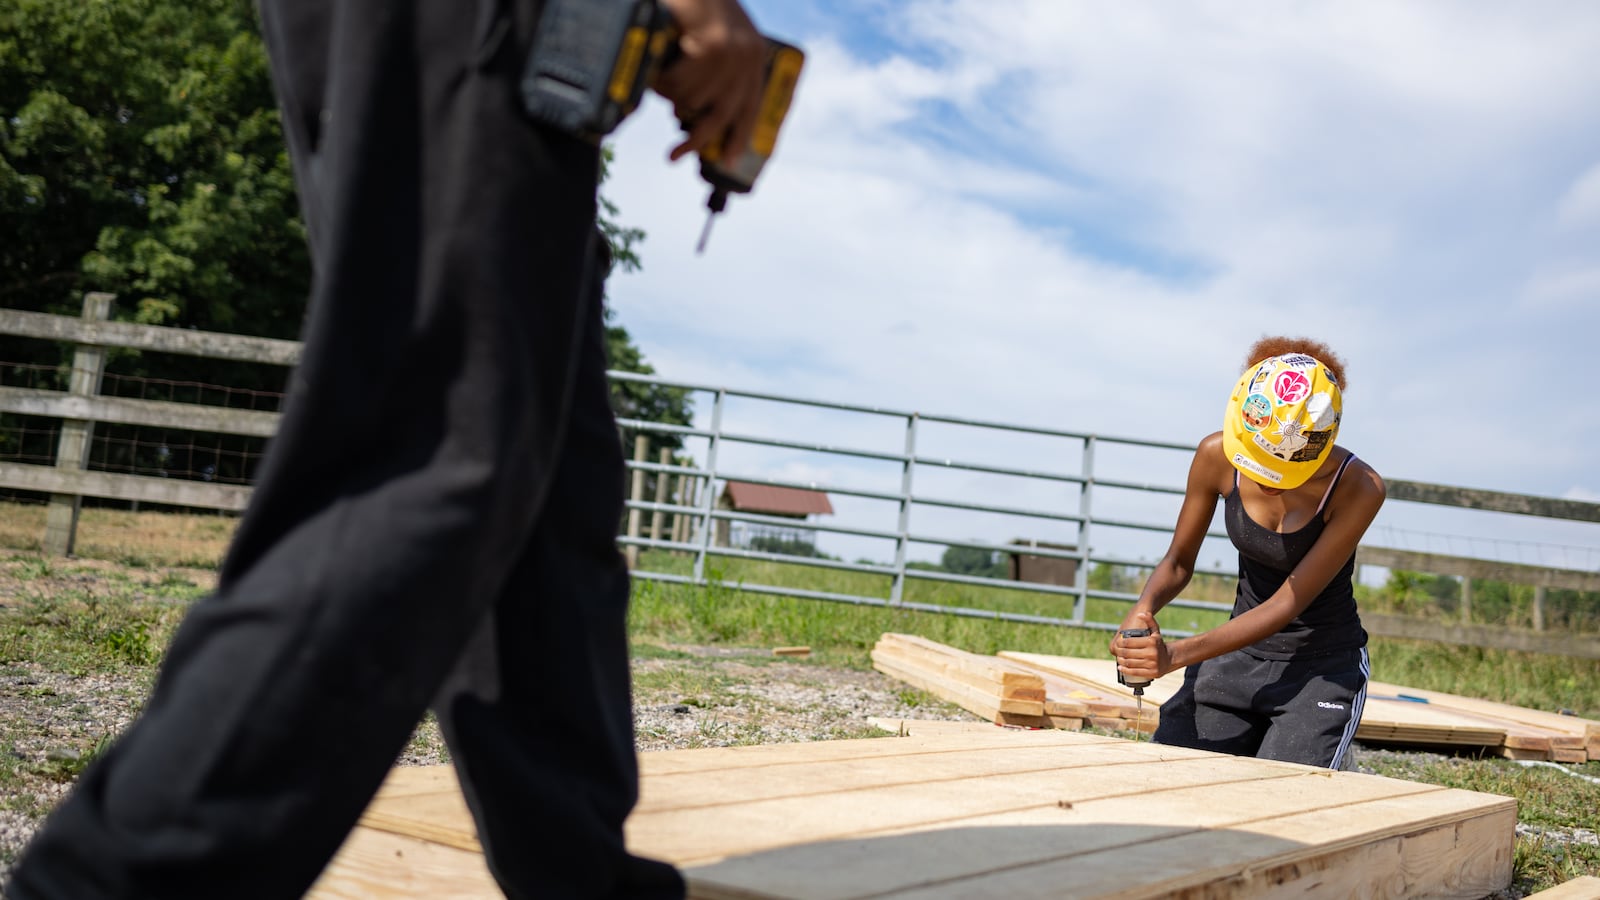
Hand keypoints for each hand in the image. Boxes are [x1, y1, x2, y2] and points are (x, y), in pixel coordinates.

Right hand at [656, 0, 766, 161]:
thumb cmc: (693, 2)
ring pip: (694, 101)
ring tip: (660, 81)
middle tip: (674, 155)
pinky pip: (682, 85)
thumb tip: (693, 114)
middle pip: (722, 115)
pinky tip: (658, 71)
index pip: (752, 107)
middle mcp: (748, 56)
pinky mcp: (714, 48)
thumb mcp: (713, 34)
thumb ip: (714, 69)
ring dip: (671, 97)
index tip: (726, 161)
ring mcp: (734, 52)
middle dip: (695, 140)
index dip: (738, 137)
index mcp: (754, 55)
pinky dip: (664, 83)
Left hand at [1110, 612, 1168, 683]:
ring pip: (1130, 663)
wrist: (1170, 658)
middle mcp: (1152, 653)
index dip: (1120, 643)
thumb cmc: (1158, 644)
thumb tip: (1140, 614)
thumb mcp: (1155, 631)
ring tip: (1119, 659)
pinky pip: (1135, 672)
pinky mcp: (1152, 673)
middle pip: (1128, 653)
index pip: (1129, 642)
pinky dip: (1125, 670)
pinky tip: (1120, 667)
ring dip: (1121, 661)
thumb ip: (1149, 620)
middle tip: (1117, 652)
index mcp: (1151, 641)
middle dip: (1120, 652)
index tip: (1118, 643)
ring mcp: (1152, 664)